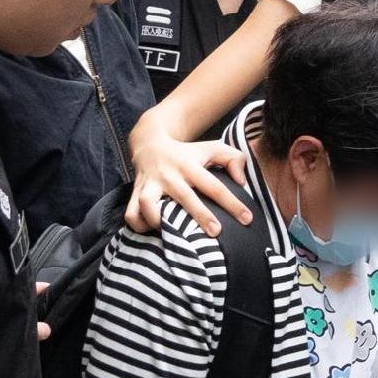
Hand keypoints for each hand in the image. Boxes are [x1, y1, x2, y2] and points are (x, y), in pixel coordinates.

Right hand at [126, 123, 253, 233]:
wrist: (149, 144)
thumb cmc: (187, 153)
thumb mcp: (213, 148)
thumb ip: (234, 159)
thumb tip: (242, 182)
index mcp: (190, 166)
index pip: (214, 186)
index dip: (232, 203)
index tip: (247, 219)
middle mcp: (169, 176)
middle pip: (184, 196)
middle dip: (200, 215)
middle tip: (215, 233)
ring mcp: (149, 185)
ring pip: (147, 204)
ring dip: (157, 220)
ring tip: (172, 234)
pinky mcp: (134, 194)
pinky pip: (130, 214)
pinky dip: (138, 225)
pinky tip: (151, 231)